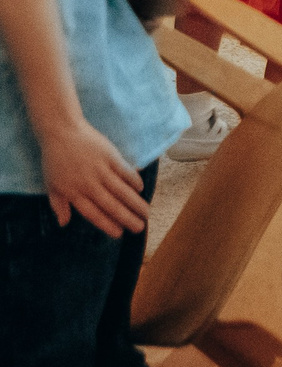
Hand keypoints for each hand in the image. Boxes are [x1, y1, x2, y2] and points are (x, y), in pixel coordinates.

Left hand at [40, 117, 147, 236]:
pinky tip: (141, 189)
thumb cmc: (54, 160)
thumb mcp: (50, 185)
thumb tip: (64, 224)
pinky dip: (134, 181)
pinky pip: (125, 171)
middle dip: (127, 218)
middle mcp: (89, 184)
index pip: (93, 213)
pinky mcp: (110, 156)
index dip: (107, 225)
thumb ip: (58, 205)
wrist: (61, 132)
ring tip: (146, 212)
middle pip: (111, 205)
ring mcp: (101, 170)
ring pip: (121, 191)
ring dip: (135, 203)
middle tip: (139, 228)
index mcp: (74, 193)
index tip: (119, 234)